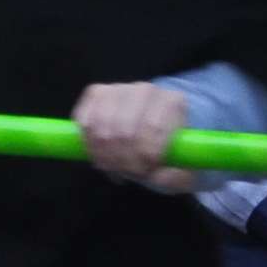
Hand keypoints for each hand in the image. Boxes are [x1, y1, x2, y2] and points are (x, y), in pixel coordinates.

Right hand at [74, 81, 200, 190]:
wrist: (154, 133)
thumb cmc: (167, 151)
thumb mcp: (182, 171)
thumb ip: (176, 177)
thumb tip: (157, 176)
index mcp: (173, 103)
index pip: (152, 128)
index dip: (145, 155)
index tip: (147, 170)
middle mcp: (146, 91)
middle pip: (124, 130)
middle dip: (124, 160)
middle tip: (130, 172)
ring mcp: (119, 89)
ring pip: (102, 127)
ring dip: (105, 155)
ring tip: (115, 167)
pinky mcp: (96, 93)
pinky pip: (84, 120)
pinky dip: (89, 144)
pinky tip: (100, 155)